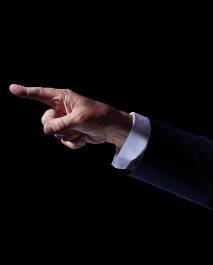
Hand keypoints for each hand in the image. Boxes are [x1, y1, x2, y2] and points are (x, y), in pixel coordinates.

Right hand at [9, 84, 131, 148]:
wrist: (114, 130)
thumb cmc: (99, 117)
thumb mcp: (79, 119)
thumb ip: (60, 124)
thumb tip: (45, 130)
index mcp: (64, 98)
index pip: (41, 94)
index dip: (26, 92)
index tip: (12, 88)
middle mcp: (62, 109)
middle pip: (45, 120)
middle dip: (57, 126)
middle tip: (74, 124)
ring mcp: (66, 122)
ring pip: (55, 133)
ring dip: (70, 134)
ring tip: (84, 130)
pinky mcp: (71, 132)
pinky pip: (64, 141)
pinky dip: (75, 142)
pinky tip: (85, 138)